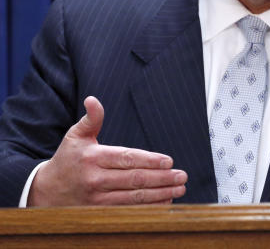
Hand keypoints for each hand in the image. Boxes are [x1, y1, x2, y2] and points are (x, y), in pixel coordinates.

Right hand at [27, 96, 187, 205]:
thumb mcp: (75, 136)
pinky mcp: (99, 211)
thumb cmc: (67, 160)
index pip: (127, 158)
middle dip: (162, 178)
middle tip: (181, 176)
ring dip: (160, 194)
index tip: (169, 161)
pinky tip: (165, 202)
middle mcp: (96, 179)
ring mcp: (97, 198)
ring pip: (134, 197)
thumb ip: (91, 119)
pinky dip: (149, 207)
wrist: (45, 191)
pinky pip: (128, 210)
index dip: (149, 160)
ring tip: (179, 188)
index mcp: (93, 158)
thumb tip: (93, 100)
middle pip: (135, 179)